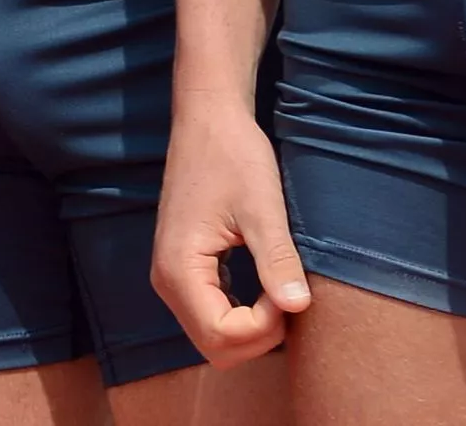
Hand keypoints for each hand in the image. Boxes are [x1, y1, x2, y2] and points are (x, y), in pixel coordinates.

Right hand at [151, 100, 312, 366]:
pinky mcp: (183, 269)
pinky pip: (210, 314)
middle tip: (287, 294)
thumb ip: (277, 259)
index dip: (263, 327)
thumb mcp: (262, 207)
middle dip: (258, 335)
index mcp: (179, 268)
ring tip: (279, 289)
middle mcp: (167, 281)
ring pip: (212, 336)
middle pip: (215, 346)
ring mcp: (171, 277)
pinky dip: (241, 316)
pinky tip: (264, 288)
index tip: (287, 290)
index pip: (221, 336)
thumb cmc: (233, 155)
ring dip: (250, 328)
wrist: (208, 118)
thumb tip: (298, 306)